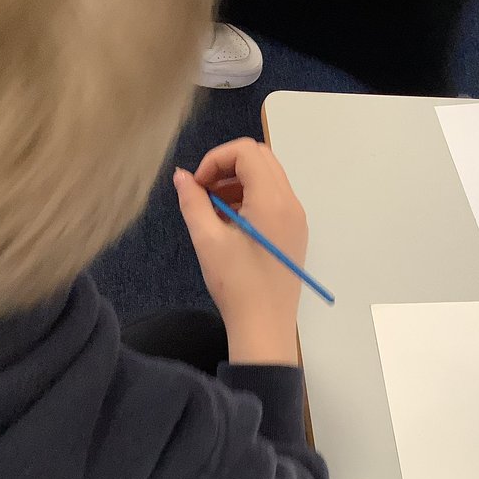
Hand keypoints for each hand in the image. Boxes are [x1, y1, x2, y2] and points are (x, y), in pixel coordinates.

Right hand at [173, 138, 306, 365]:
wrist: (265, 327)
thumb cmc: (236, 284)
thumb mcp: (207, 240)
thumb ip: (193, 201)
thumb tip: (181, 176)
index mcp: (273, 201)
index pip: (246, 151)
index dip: (216, 159)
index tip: (197, 186)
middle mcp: (291, 203)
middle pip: (260, 159)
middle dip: (227, 167)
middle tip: (203, 192)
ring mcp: (297, 218)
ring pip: (268, 177)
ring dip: (238, 182)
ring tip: (212, 210)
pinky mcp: (295, 233)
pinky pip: (274, 199)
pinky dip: (250, 198)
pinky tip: (230, 224)